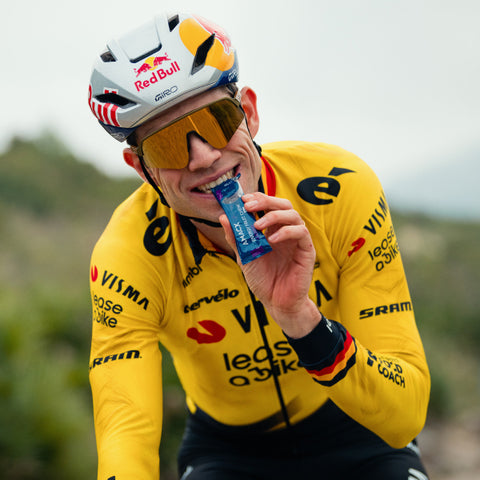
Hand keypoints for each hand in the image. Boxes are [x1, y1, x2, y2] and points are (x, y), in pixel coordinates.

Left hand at [219, 192, 321, 337]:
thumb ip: (236, 237)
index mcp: (272, 230)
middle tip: (248, 206)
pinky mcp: (307, 250)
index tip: (242, 200)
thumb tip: (223, 216)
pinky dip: (286, 231)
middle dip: (265, 201)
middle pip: (282, 204)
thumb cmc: (263, 280)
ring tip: (257, 226)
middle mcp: (286, 231)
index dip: (257, 198)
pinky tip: (272, 239)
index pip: (268, 206)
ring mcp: (298, 240)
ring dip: (273, 215)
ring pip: (293, 215)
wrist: (276, 303)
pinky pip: (301, 232)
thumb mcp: (244, 256)